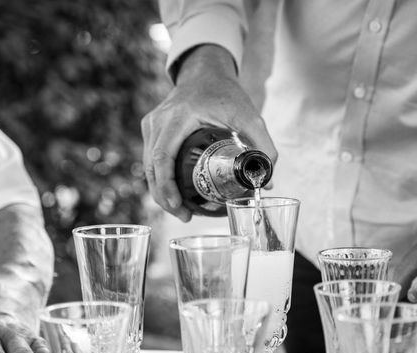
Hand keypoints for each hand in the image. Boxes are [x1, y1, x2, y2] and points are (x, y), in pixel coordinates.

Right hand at [141, 44, 276, 221]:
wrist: (205, 71)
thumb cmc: (226, 93)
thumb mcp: (249, 115)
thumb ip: (263, 145)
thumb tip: (268, 180)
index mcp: (178, 117)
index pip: (163, 157)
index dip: (167, 186)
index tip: (178, 207)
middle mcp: (158, 121)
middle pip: (151, 167)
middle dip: (165, 197)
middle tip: (184, 216)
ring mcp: (151, 125)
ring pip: (148, 166)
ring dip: (162, 191)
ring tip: (182, 210)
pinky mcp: (152, 129)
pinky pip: (151, 160)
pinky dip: (162, 179)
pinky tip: (177, 194)